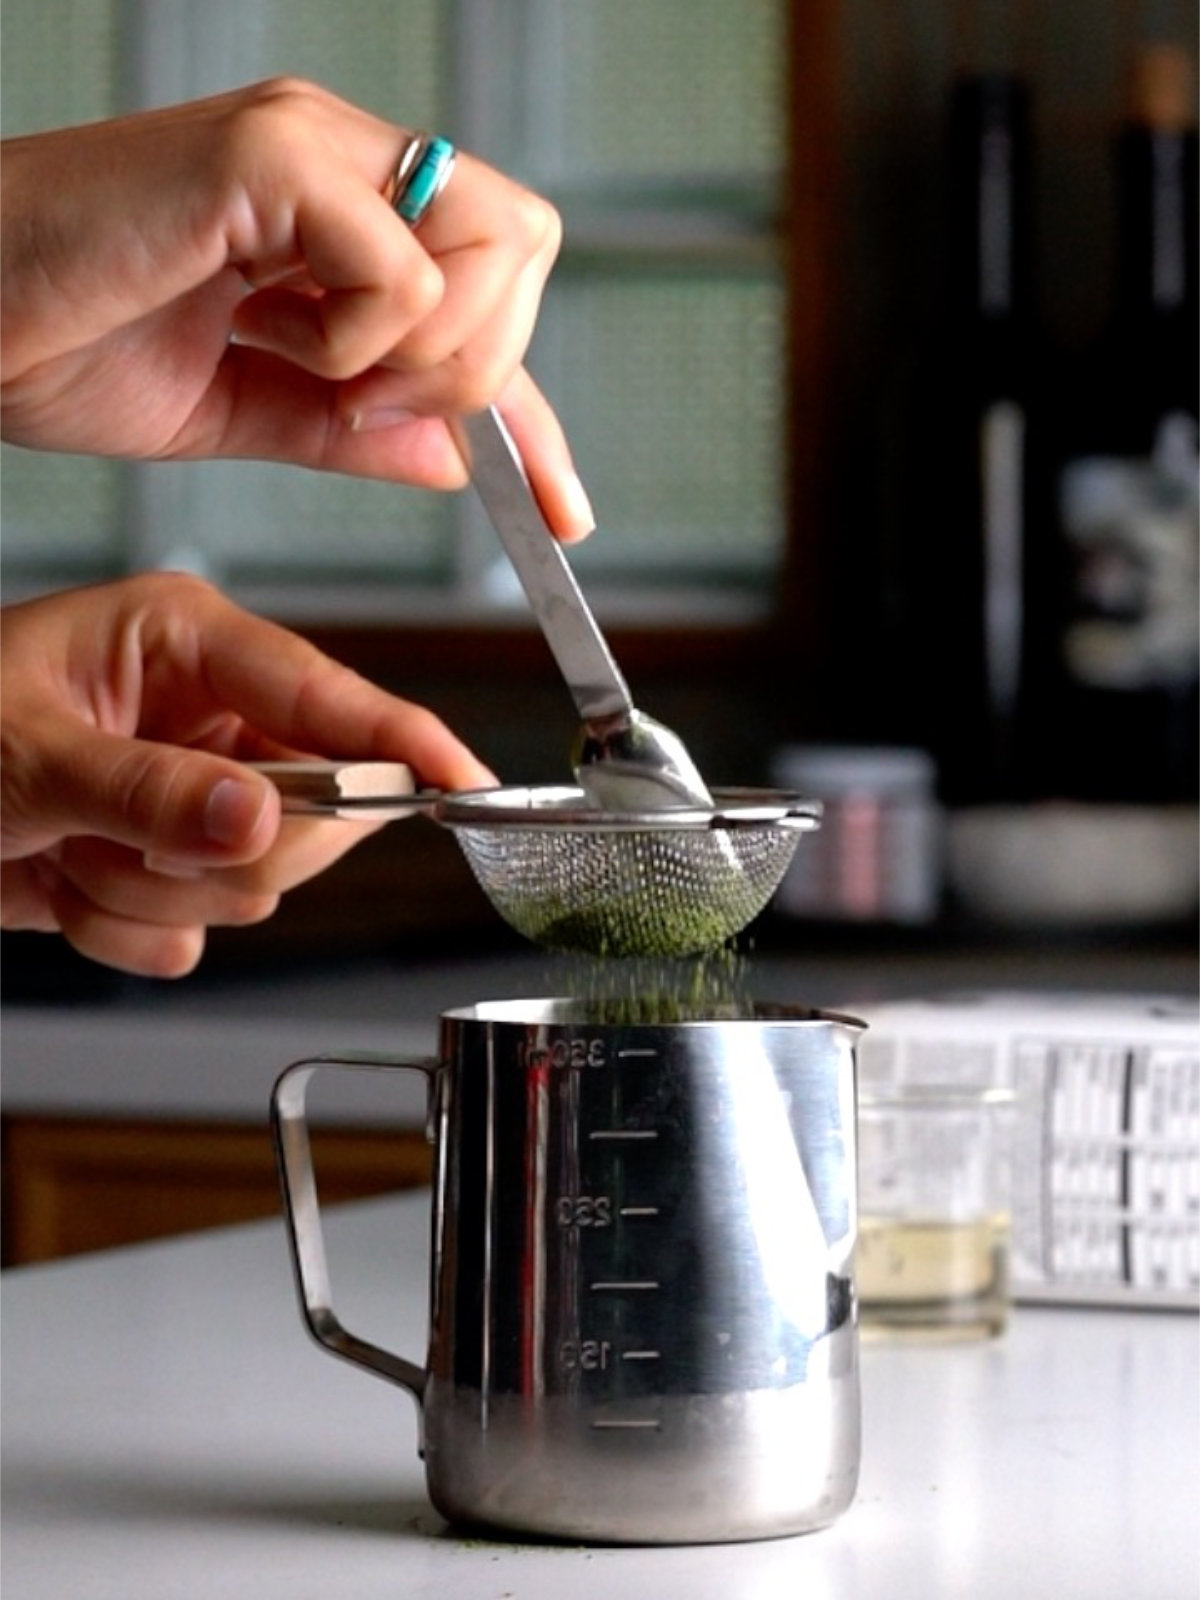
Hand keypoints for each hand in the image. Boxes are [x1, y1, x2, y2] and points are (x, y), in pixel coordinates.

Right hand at [0, 78, 593, 539]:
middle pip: (525, 247)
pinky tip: (266, 331)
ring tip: (299, 356)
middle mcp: (336, 154)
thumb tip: (458, 459)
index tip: (564, 513)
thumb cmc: (60, 340)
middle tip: (361, 397)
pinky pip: (400, 274)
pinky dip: (355, 341)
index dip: (535, 413)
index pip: (490, 297)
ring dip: (418, 352)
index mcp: (335, 206)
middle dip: (474, 365)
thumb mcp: (243, 411)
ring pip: (492, 248)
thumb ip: (353, 428)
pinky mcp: (265, 156)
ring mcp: (305, 142)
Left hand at [0, 573, 494, 976]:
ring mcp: (194, 795)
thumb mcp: (30, 752)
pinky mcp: (169, 861)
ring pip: (258, 883)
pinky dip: (127, 932)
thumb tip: (263, 815)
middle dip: (224, 850)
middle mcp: (208, 718)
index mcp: (189, 644)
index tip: (465, 784)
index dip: (403, 743)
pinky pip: (201, 932)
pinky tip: (63, 885)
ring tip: (71, 851)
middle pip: (314, 812)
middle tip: (138, 843)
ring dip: (153, 894)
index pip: (330, 695)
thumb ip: (153, 789)